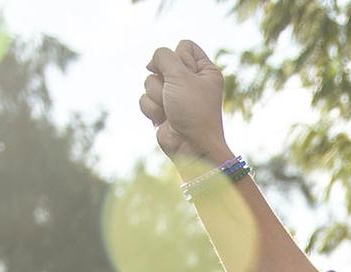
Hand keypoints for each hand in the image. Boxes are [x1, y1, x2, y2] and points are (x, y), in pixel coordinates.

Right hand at [141, 41, 230, 166]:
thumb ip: (163, 56)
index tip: (184, 74)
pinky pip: (145, 98)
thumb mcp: (180, 75)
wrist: (191, 147)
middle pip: (163, 62)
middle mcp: (190, 81)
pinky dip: (152, 109)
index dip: (178, 57)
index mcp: (205, 70)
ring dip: (157, 96)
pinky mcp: (162, 109)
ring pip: (150, 81)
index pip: (184, 45)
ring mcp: (174, 96)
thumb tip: (151, 64)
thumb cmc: (193, 111)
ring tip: (171, 110)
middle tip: (176, 95)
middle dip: (164, 79)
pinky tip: (164, 120)